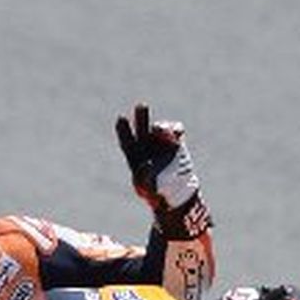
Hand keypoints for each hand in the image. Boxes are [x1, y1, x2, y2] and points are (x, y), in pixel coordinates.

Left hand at [115, 103, 205, 235]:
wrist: (175, 192)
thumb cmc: (156, 193)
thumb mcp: (147, 190)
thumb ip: (145, 179)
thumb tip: (147, 165)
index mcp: (134, 156)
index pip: (127, 141)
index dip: (124, 131)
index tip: (121, 119)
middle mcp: (146, 146)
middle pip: (142, 129)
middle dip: (141, 117)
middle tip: (141, 105)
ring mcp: (161, 143)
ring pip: (159, 129)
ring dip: (162, 128)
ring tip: (164, 132)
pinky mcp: (175, 143)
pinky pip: (175, 132)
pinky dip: (176, 130)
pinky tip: (179, 133)